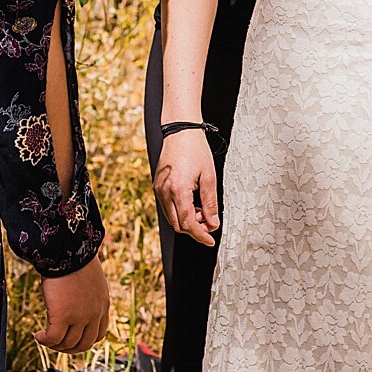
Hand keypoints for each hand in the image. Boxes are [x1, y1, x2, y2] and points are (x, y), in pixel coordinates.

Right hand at [43, 251, 111, 356]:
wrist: (68, 249)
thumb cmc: (75, 257)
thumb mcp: (90, 279)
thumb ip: (87, 293)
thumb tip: (75, 297)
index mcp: (102, 305)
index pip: (98, 335)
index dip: (84, 341)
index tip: (71, 338)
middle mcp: (94, 314)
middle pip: (83, 344)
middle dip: (68, 348)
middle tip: (55, 343)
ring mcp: (80, 317)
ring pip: (68, 344)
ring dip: (54, 345)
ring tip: (44, 338)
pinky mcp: (63, 316)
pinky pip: (52, 338)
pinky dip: (44, 340)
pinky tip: (38, 335)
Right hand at [153, 126, 219, 247]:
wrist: (180, 131)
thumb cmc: (195, 149)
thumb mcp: (209, 177)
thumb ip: (211, 203)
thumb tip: (213, 223)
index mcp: (178, 190)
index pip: (188, 223)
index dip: (201, 235)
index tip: (210, 240)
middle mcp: (164, 192)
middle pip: (178, 225)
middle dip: (195, 229)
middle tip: (209, 223)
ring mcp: (159, 189)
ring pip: (172, 217)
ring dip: (187, 220)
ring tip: (202, 210)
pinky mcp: (158, 185)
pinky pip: (167, 207)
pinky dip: (180, 211)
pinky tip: (192, 203)